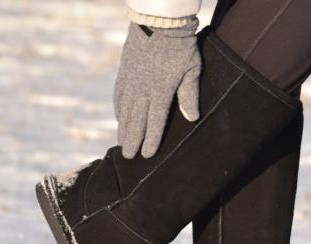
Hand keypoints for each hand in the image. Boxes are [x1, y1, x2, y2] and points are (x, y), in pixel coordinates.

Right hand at [114, 19, 200, 158]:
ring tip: (121, 142)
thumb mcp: (192, 70)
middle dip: (132, 140)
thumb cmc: (181, 46)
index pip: (155, 122)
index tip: (146, 155)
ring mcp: (131, 79)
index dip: (151, 140)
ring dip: (123, 128)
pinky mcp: (124, 70)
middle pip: (136, 121)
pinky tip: (118, 117)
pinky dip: (118, 108)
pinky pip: (118, 94)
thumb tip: (192, 118)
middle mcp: (142, 89)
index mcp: (160, 92)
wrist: (160, 20)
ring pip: (124, 110)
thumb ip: (189, 95)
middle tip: (127, 157)